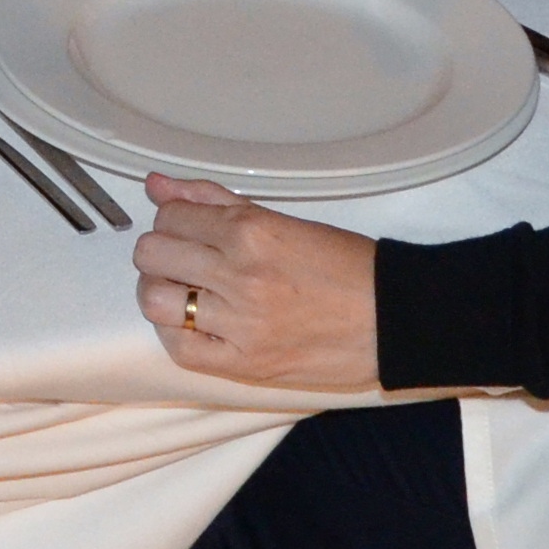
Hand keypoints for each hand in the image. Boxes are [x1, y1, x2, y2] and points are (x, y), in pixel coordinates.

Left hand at [136, 178, 385, 389]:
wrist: (396, 320)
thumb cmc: (347, 268)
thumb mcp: (282, 221)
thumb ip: (214, 201)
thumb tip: (158, 185)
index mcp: (251, 230)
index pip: (171, 216)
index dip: (174, 221)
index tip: (190, 230)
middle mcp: (240, 273)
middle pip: (152, 254)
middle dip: (161, 252)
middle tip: (185, 260)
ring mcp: (240, 322)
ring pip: (155, 299)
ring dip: (161, 290)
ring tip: (187, 291)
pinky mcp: (245, 363)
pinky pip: (179, 347)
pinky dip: (177, 331)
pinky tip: (195, 322)